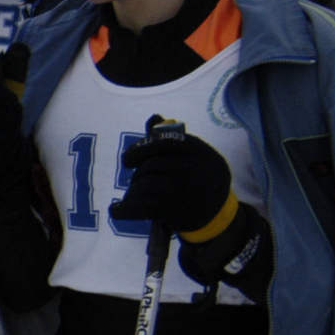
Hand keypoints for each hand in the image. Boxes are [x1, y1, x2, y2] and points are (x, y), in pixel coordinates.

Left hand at [110, 127, 233, 234]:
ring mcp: (186, 191)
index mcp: (201, 152)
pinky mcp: (176, 211)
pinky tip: (116, 210)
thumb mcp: (194, 158)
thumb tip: (154, 117)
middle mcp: (196, 169)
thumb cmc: (199, 181)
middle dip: (138, 174)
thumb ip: (170, 139)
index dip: (141, 148)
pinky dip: (124, 209)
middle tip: (135, 183)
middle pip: (152, 164)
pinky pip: (142, 206)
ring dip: (133, 191)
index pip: (165, 141)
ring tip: (133, 197)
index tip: (128, 160)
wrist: (217, 216)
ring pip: (146, 184)